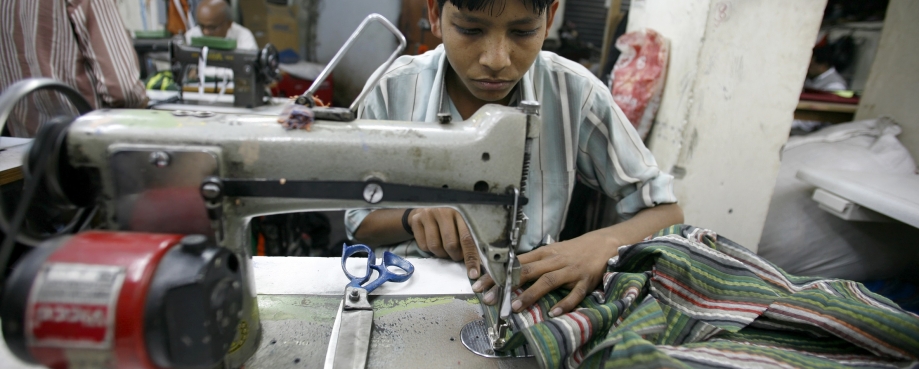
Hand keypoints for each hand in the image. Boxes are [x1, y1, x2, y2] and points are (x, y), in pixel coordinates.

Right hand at [407, 208, 480, 278]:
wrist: (422, 214)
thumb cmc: (444, 226)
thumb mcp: (456, 229)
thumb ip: (465, 244)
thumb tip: (474, 269)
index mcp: (458, 216)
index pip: (466, 239)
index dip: (471, 258)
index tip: (473, 274)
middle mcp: (444, 213)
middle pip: (451, 244)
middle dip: (454, 256)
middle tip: (454, 255)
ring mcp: (429, 215)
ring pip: (435, 246)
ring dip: (440, 254)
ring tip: (442, 248)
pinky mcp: (416, 220)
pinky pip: (423, 246)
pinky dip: (428, 250)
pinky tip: (430, 242)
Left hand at [472, 233, 619, 316]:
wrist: (603, 243)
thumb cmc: (573, 250)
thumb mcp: (551, 252)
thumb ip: (533, 263)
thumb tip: (509, 273)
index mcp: (543, 254)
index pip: (515, 263)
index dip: (496, 274)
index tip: (480, 284)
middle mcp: (554, 261)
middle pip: (527, 272)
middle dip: (507, 286)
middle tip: (490, 298)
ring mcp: (569, 270)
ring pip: (547, 281)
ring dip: (530, 295)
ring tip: (515, 307)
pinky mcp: (585, 281)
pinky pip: (574, 293)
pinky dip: (564, 303)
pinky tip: (554, 312)